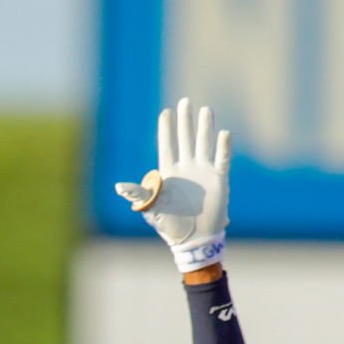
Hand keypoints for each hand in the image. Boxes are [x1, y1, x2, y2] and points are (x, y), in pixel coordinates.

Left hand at [115, 98, 229, 272]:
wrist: (193, 240)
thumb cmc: (170, 226)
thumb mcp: (151, 209)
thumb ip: (138, 195)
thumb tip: (119, 187)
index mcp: (170, 174)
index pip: (167, 146)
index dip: (166, 130)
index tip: (165, 112)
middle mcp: (187, 169)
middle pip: (185, 139)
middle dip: (185, 121)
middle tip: (185, 102)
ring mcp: (203, 172)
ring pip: (204, 144)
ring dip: (204, 128)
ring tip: (205, 110)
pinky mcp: (219, 180)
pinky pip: (222, 159)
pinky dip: (223, 147)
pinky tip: (224, 133)